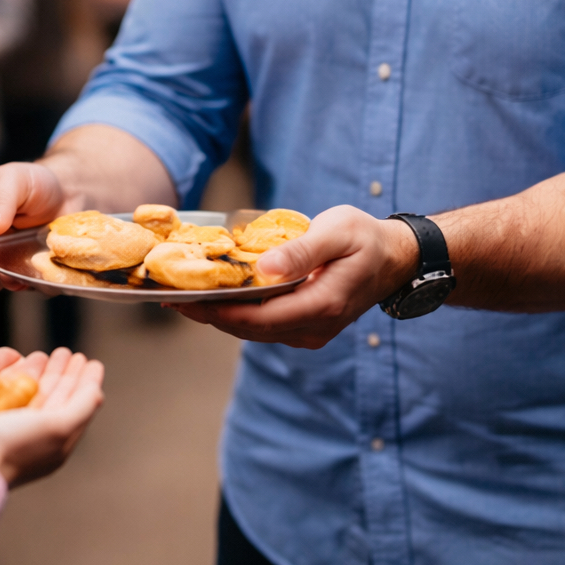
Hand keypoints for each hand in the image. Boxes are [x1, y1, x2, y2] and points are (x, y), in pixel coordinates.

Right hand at [0, 161, 72, 290]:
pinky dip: (31, 283)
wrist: (65, 189)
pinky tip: (41, 276)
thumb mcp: (13, 181)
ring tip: (24, 277)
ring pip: (0, 280)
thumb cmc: (31, 180)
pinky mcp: (26, 265)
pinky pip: (24, 281)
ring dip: (11, 283)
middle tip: (8, 277)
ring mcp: (6, 257)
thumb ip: (0, 202)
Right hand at [0, 346, 105, 487]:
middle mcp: (37, 437)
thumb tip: (98, 391)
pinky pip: (9, 398)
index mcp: (57, 442)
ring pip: (33, 397)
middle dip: (63, 374)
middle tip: (67, 352)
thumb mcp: (58, 428)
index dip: (85, 382)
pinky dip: (16, 381)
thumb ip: (82, 407)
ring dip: (41, 374)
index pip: (78, 406)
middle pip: (56, 399)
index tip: (92, 361)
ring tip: (44, 354)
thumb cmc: (12, 448)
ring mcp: (12, 432)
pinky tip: (15, 370)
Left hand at [171, 206, 418, 348]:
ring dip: (217, 316)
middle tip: (169, 297)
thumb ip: (302, 250)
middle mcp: (314, 327)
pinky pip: (263, 325)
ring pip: (253, 331)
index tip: (184, 301)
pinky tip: (212, 297)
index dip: (218, 313)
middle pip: (249, 329)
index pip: (258, 319)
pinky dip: (235, 313)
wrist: (395, 258)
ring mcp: (310, 332)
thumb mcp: (338, 232)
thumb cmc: (365, 238)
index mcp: (322, 305)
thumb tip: (264, 267)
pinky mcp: (304, 328)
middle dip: (208, 315)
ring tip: (181, 298)